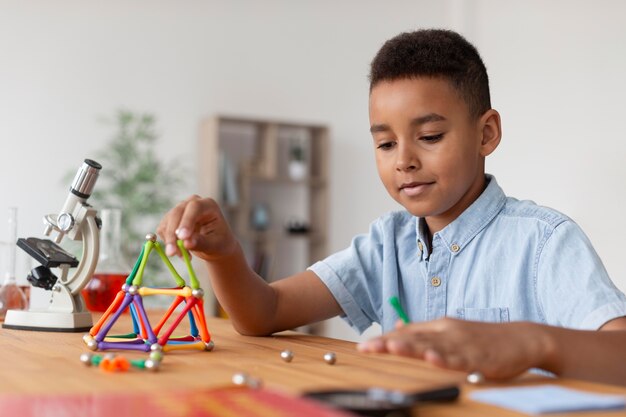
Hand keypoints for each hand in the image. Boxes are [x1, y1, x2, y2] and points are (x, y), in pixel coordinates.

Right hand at [156, 195, 238, 261]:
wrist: (214, 245)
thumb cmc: (219, 243)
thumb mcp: (214, 245)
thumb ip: (202, 243)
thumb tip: (186, 243)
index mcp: (208, 205)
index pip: (194, 207)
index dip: (187, 221)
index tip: (182, 237)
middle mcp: (192, 203)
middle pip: (177, 213)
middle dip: (173, 234)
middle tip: (172, 253)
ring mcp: (180, 209)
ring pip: (167, 222)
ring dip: (171, 242)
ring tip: (185, 257)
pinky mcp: (170, 219)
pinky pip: (162, 230)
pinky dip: (168, 243)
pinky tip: (181, 252)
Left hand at [357, 318, 549, 379]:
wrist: (522, 339)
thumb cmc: (483, 338)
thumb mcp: (451, 331)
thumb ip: (424, 331)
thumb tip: (397, 327)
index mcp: (439, 327)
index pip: (407, 333)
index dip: (385, 339)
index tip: (363, 346)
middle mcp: (447, 332)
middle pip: (413, 338)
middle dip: (388, 343)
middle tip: (366, 347)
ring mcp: (463, 344)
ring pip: (432, 346)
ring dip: (410, 348)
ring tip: (390, 348)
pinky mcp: (479, 357)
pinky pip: (460, 359)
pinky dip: (446, 358)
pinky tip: (433, 358)